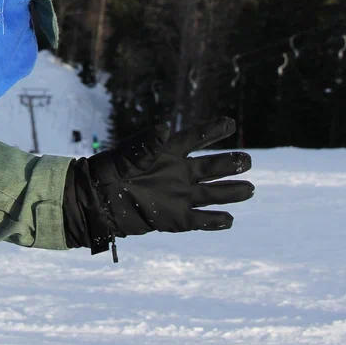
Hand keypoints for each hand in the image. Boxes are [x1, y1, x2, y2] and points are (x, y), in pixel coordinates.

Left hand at [63, 117, 253, 258]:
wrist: (96, 200)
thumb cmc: (109, 171)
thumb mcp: (127, 155)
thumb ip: (147, 144)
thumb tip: (164, 128)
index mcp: (166, 153)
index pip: (194, 138)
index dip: (211, 131)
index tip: (230, 123)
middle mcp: (177, 173)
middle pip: (209, 167)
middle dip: (229, 164)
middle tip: (247, 161)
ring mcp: (177, 196)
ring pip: (210, 194)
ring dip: (230, 192)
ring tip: (250, 189)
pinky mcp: (172, 218)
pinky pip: (198, 220)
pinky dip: (214, 221)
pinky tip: (229, 220)